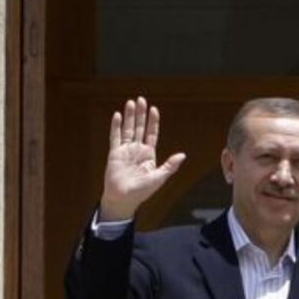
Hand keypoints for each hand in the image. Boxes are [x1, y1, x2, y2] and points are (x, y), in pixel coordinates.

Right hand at [99, 97, 185, 220]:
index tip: (154, 109)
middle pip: (140, 127)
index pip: (152, 133)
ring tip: (130, 102)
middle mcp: (137, 149)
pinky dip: (116, 126)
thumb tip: (183, 155)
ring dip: (129, 116)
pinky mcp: (114, 153)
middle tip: (141, 99)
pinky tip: (117, 115)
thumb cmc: (142, 191)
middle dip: (141, 113)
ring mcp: (125, 150)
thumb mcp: (159, 178)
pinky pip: (115, 137)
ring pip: (128, 129)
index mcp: (149, 154)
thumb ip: (170, 165)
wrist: (123, 200)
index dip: (153, 121)